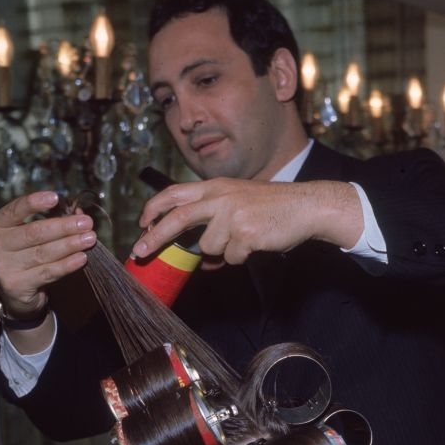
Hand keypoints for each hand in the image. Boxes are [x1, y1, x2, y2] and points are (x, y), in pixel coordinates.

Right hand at [0, 190, 96, 315]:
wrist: (16, 292)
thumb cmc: (26, 257)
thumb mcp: (31, 236)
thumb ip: (50, 222)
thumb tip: (78, 214)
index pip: (14, 210)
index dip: (34, 203)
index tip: (55, 197)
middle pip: (33, 232)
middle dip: (63, 227)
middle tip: (86, 223)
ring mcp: (3, 267)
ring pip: (42, 253)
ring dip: (69, 245)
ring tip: (89, 239)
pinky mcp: (16, 285)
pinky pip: (47, 273)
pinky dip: (66, 265)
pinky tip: (81, 258)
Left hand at [130, 178, 362, 265]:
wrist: (306, 207)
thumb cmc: (273, 208)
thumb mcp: (239, 203)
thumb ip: (216, 223)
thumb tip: (204, 257)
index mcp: (216, 187)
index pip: (175, 193)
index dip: (154, 208)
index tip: (142, 224)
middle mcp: (220, 198)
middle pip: (177, 218)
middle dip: (155, 237)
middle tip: (139, 251)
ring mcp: (232, 215)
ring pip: (209, 247)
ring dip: (223, 252)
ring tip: (244, 239)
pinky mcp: (245, 234)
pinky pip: (231, 258)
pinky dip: (241, 257)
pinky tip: (256, 244)